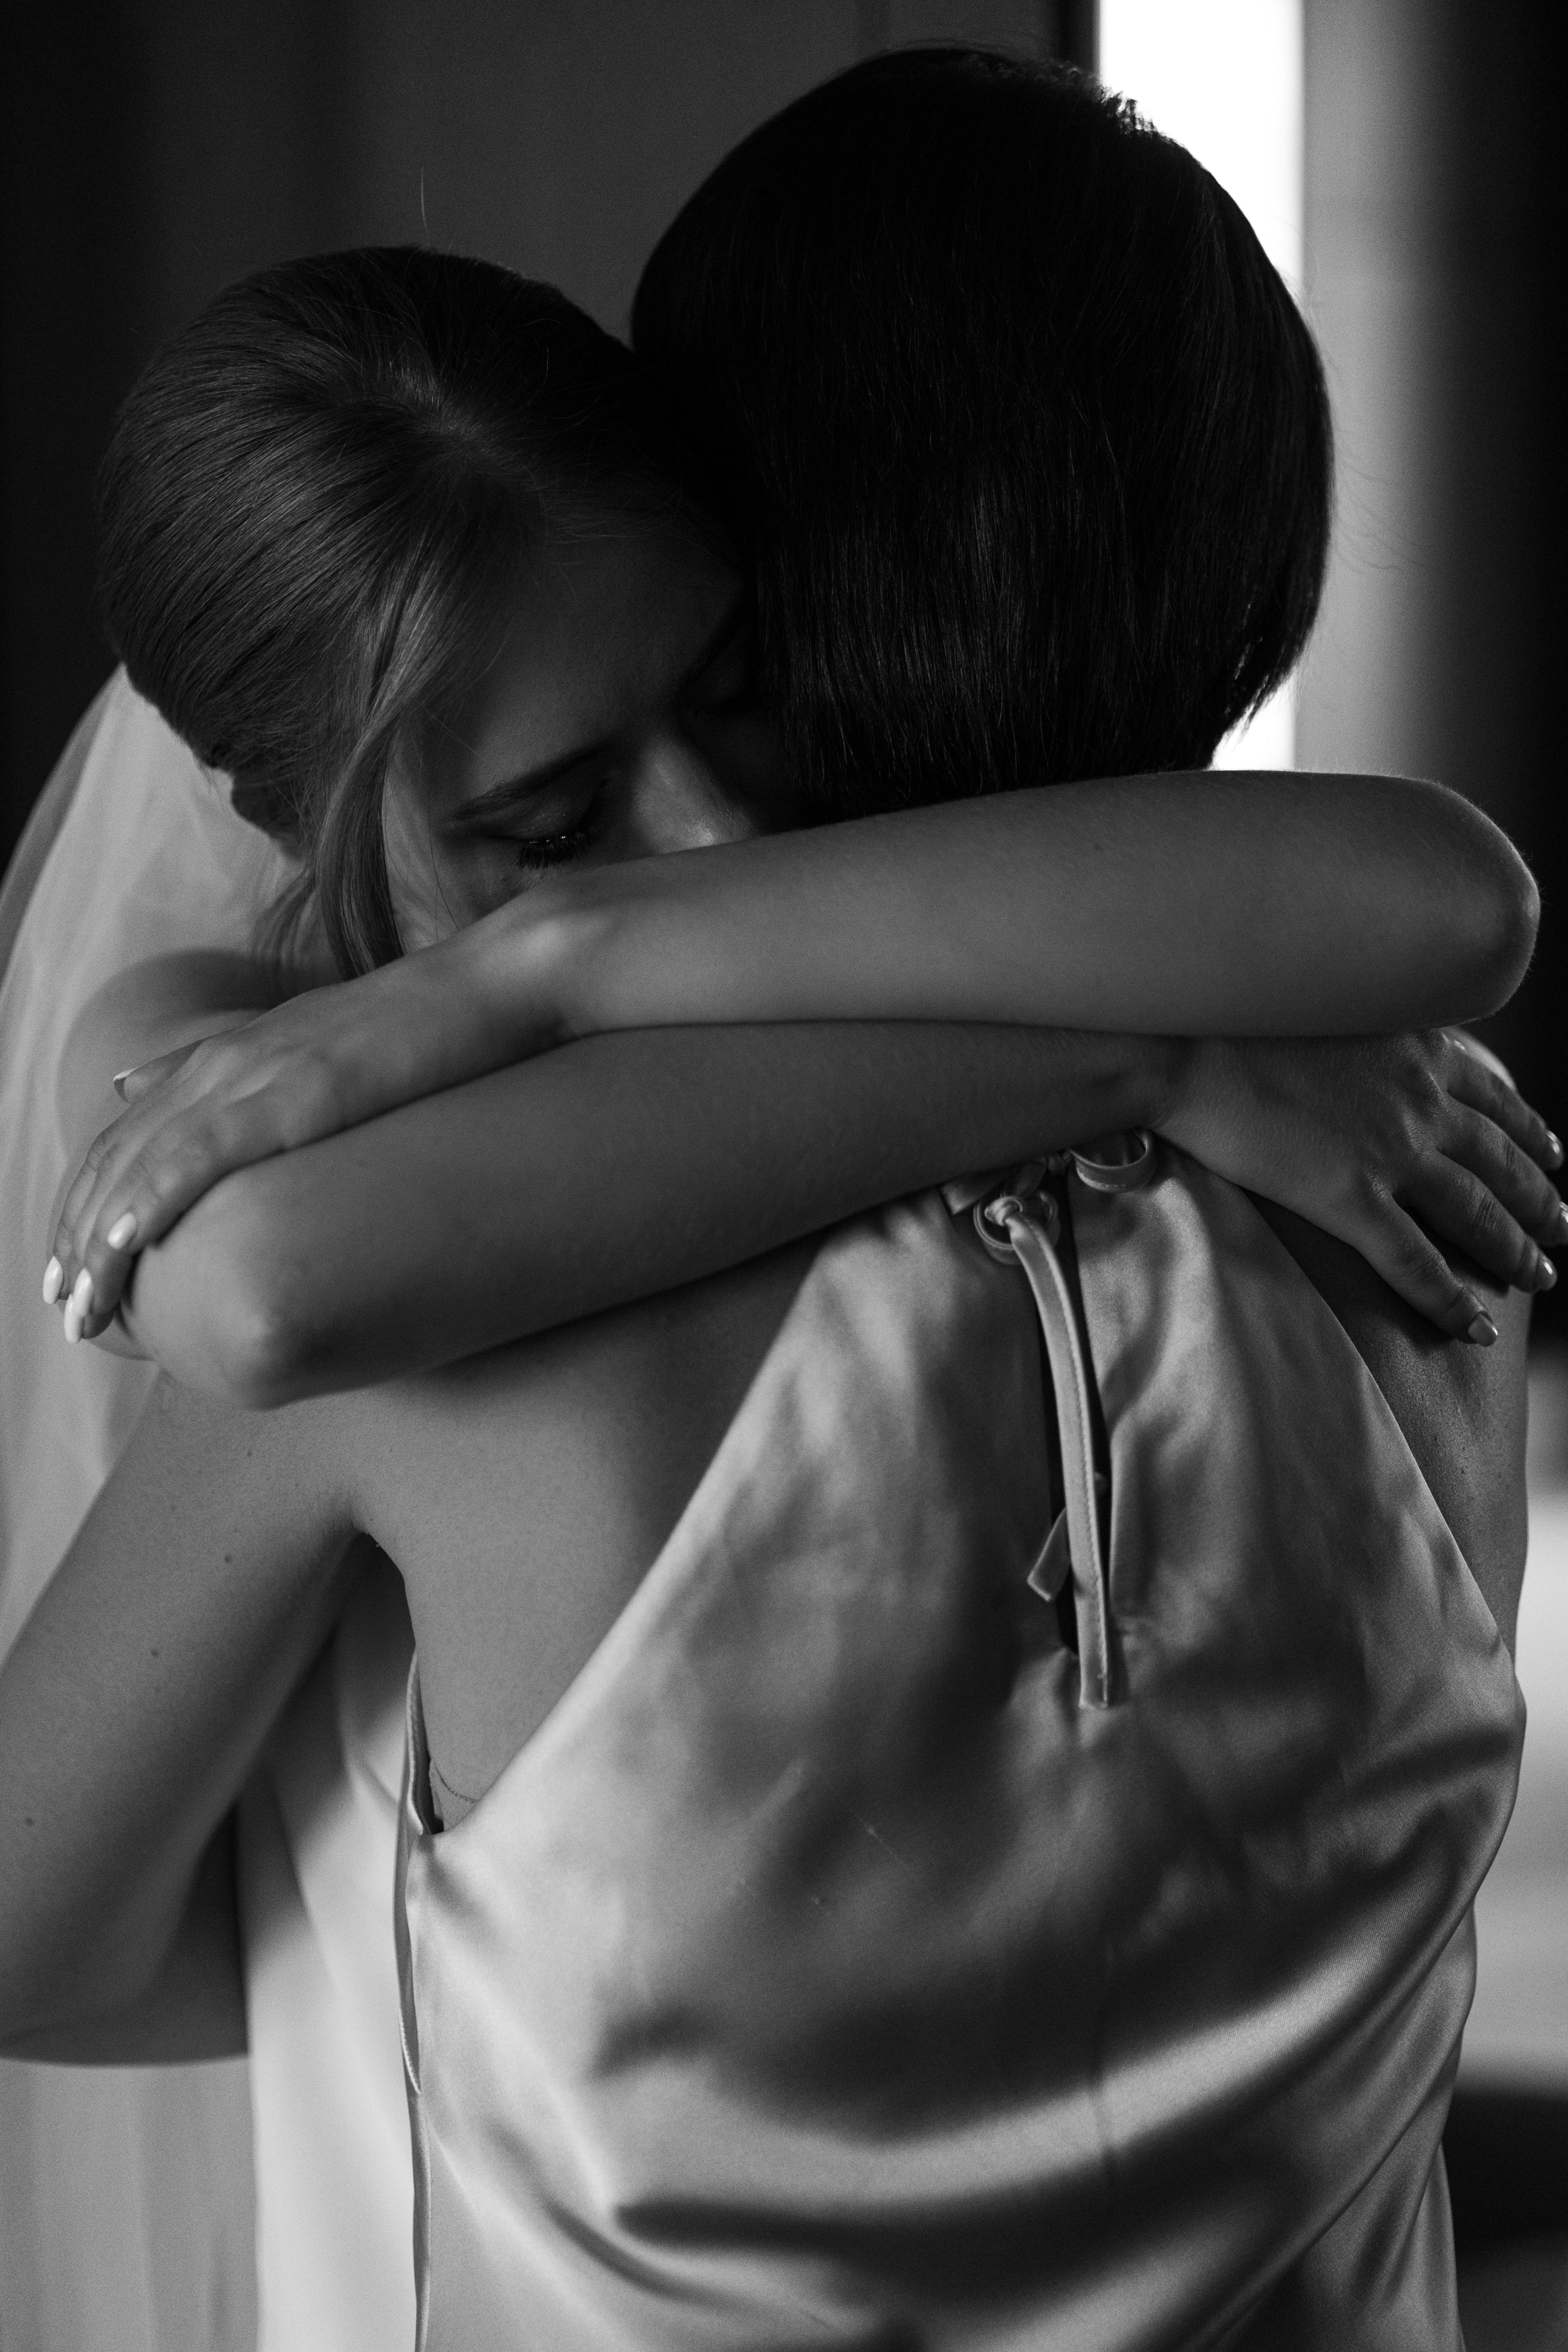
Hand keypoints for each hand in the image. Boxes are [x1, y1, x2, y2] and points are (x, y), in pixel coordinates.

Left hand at [43, 924, 563, 1340]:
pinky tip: (120, 1250)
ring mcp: (248, 1077)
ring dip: (97, 1244)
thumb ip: (222, 1066)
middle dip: (77, 1238)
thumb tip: (132, 1084)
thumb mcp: (305, 1045)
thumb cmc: (423, 1026)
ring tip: (81, 1308)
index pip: (125, 1137)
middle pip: (115, 1158)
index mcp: (225, 1055)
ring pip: (138, 1167)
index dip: (88, 1202)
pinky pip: (193, 1160)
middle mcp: (219, 1062)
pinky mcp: (285, 1098)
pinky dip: (145, 1206)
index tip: (74, 1265)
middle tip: (63, 1307)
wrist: (488, 985)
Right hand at [1158, 1031, 1564, 1340]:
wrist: (1190, 1045)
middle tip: (1562, 1227)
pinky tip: (1475, 1329)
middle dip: (1538, 1198)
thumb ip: (1362, 1036)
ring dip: (1514, 1248)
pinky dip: (1449, 1300)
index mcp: (1415, 1052)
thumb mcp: (1326, 1007)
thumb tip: (1359, 1056)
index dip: (1529, 1130)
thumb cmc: (1235, 1020)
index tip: (1553, 1152)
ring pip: (1475, 1211)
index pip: (1492, 1099)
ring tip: (1539, 1277)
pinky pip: (1414, 1261)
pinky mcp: (1349, 1197)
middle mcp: (1418, 1101)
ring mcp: (1389, 1152)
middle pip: (1499, 1160)